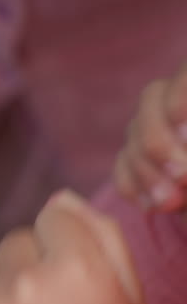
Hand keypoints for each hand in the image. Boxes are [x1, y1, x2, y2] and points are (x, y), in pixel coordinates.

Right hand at [115, 61, 186, 211]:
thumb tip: (183, 156)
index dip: (181, 98)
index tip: (186, 137)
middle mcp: (181, 98)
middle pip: (151, 97)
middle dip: (159, 142)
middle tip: (181, 177)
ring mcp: (158, 124)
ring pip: (133, 132)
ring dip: (147, 171)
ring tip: (169, 202)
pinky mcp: (140, 155)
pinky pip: (122, 162)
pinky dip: (134, 185)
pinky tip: (153, 206)